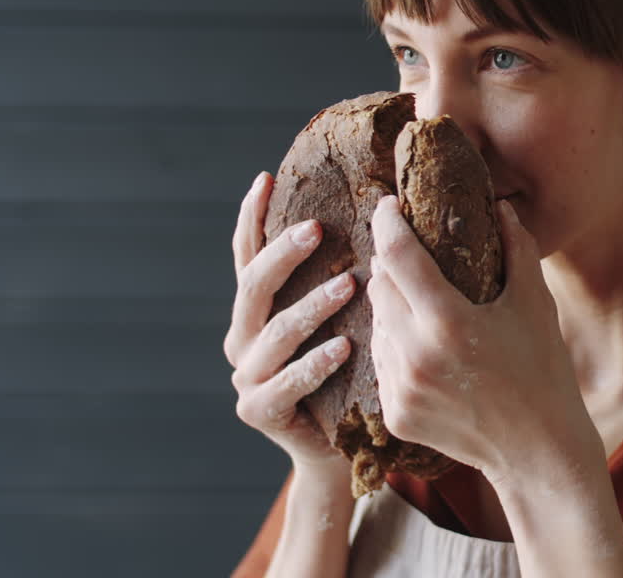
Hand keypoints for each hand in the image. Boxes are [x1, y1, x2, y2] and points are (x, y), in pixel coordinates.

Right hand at [224, 171, 357, 472]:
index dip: (252, 218)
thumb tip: (380, 216)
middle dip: (283, 254)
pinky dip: (316, 363)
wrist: (338, 444)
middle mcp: (243, 337)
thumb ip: (341, 275)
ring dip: (311, 306)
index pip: (247, 255)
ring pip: (274, 332)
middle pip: (253, 286)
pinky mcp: (258, 410)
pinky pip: (288, 382)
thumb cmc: (349, 370)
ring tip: (349, 285)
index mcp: (256, 310)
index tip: (265, 178)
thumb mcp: (343, 316)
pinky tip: (345, 347)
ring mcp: (246, 375)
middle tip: (318, 229)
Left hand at [366, 195, 601, 486]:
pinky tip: (422, 343)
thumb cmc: (543, 369)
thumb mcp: (535, 302)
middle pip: (379, 287)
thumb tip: (499, 205)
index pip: (397, 256)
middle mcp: (415, 355)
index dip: (387, 222)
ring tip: (419, 300)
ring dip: (390, 305)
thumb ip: (517, 248)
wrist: (538, 449)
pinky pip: (381, 363)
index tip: (387, 204)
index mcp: (448, 322)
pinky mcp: (394, 414)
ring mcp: (400, 389)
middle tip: (406, 249)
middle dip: (389, 262)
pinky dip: (394, 345)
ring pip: (376, 325)